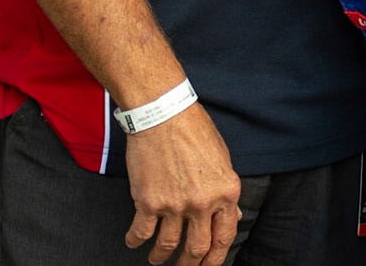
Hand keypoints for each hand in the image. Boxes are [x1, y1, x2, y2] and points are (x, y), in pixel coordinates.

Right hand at [123, 104, 243, 265]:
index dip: (216, 258)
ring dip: (161, 258)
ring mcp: (175, 204)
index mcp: (226, 192)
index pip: (224, 236)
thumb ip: (225, 192)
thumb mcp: (222, 160)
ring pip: (168, 246)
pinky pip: (142, 232)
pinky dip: (136, 241)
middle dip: (190, 265)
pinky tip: (134, 242)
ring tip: (157, 260)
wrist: (164, 115)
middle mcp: (203, 202)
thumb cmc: (194, 131)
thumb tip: (231, 216)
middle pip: (197, 248)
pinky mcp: (149, 202)